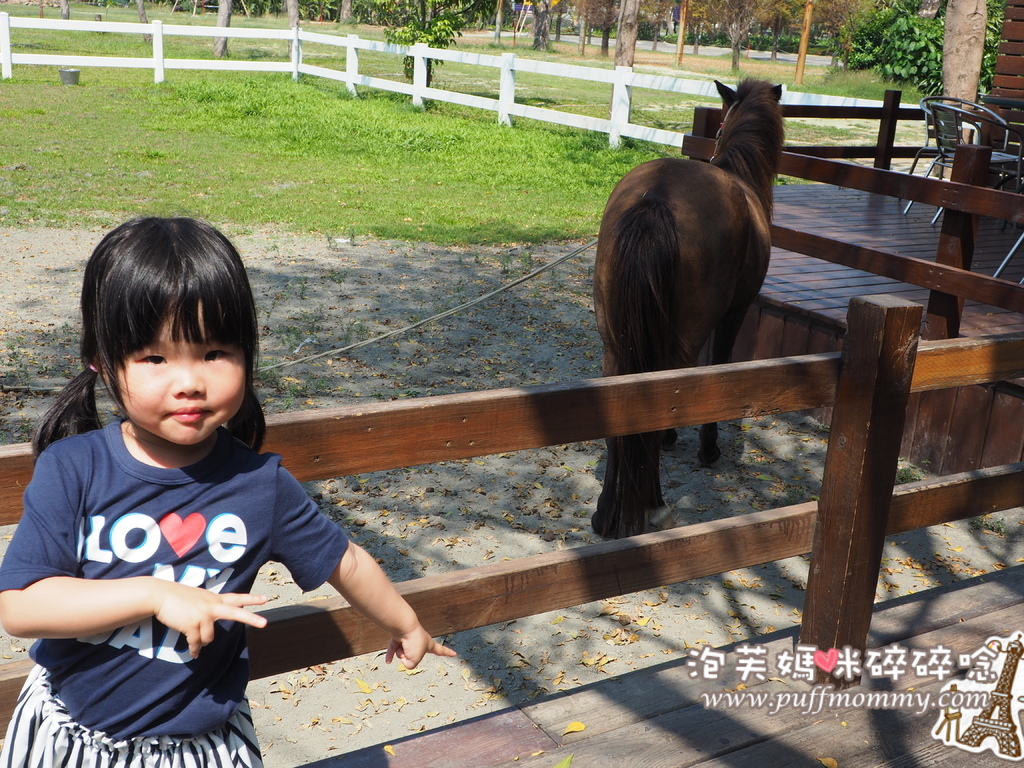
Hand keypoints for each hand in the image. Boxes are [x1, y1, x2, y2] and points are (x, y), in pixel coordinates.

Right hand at [149, 579, 267, 658]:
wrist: (159, 595)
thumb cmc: (176, 597)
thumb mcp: (197, 598)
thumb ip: (207, 607)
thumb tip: (209, 628)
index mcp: (214, 599)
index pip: (236, 598)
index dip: (251, 599)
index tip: (266, 599)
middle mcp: (212, 606)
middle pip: (236, 613)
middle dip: (251, 618)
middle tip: (265, 623)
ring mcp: (203, 615)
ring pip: (209, 638)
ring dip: (202, 642)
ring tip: (196, 642)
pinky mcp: (192, 624)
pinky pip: (196, 643)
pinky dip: (195, 649)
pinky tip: (194, 653)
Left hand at [385, 625, 456, 669]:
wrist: (404, 627)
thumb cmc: (413, 642)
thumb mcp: (414, 661)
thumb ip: (409, 665)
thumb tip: (401, 657)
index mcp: (429, 645)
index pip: (441, 651)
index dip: (447, 653)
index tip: (454, 653)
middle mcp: (420, 642)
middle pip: (414, 656)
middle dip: (410, 655)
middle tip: (409, 643)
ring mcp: (410, 639)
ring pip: (404, 654)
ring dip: (401, 652)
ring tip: (403, 645)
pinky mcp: (399, 637)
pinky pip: (394, 649)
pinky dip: (391, 654)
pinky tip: (388, 661)